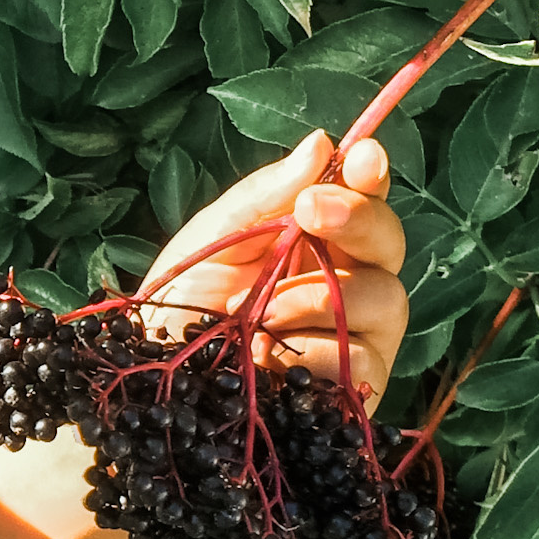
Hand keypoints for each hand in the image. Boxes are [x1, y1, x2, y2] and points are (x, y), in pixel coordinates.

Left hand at [137, 129, 407, 404]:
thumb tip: (321, 144)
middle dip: (360, 218)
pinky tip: (270, 354)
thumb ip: (261, 198)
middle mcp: (342, 289)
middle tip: (313, 209)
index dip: (371, 178)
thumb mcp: (206, 244)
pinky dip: (315, 350)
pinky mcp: (346, 394)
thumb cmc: (175, 313)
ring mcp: (350, 342)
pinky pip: (363, 359)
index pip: (363, 204)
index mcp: (312, 246)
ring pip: (386, 299)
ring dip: (322, 294)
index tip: (363, 155)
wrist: (149, 388)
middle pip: (390, 245)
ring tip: (262, 308)